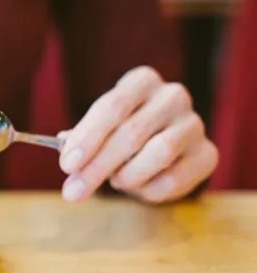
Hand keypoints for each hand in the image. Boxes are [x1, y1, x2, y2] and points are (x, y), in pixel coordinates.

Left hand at [58, 66, 218, 202]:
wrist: (165, 147)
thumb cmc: (122, 132)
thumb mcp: (99, 129)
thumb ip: (82, 139)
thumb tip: (65, 152)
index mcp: (142, 81)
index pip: (112, 106)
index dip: (87, 138)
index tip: (67, 165)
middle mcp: (173, 96)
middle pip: (132, 133)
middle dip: (97, 166)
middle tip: (73, 191)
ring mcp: (194, 124)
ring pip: (158, 154)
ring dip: (126, 176)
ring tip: (115, 181)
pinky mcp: (207, 154)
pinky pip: (174, 179)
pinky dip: (148, 190)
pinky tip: (139, 187)